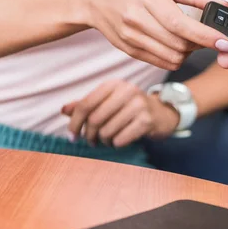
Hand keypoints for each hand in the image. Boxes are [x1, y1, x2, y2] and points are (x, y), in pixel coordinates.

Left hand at [62, 80, 179, 146]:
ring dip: (104, 141)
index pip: (85, 105)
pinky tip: (120, 141)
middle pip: (94, 120)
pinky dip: (116, 144)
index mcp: (114, 84)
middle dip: (89, 135)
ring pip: (106, 131)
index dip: (74, 123)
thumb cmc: (130, 109)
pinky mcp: (147, 121)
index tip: (72, 136)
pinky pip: (120, 139)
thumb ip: (87, 105)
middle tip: (91, 141)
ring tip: (108, 140)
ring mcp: (139, 105)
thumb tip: (64, 110)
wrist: (163, 114)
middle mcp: (127, 91)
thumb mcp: (109, 102)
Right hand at [81, 0, 227, 70]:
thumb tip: (227, 4)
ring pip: (173, 58)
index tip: (225, 42)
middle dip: (201, 44)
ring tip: (189, 39)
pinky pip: (163, 63)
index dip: (206, 36)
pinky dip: (176, 58)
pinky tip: (175, 44)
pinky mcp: (131, 51)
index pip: (181, 25)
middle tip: (208, 36)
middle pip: (180, 45)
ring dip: (189, 53)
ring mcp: (131, 38)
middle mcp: (136, 20)